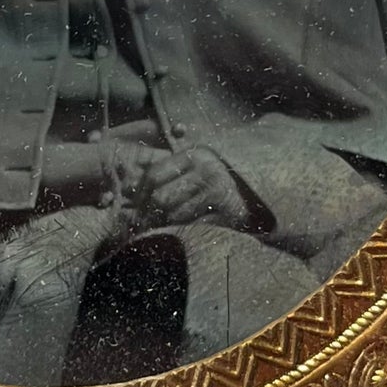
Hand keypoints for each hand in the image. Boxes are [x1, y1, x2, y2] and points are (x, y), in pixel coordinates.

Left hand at [141, 145, 256, 230]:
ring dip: (165, 224)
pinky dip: (183, 231)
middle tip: (142, 222)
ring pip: (175, 215)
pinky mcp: (227, 215)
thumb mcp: (195, 165)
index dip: (139, 193)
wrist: (258, 192)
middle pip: (161, 197)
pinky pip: (193, 227)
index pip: (154, 175)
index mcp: (193, 155)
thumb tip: (128, 186)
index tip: (133, 205)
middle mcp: (205, 171)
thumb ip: (167, 170)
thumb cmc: (218, 178)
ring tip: (161, 226)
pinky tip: (180, 232)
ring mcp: (217, 193)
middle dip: (150, 212)